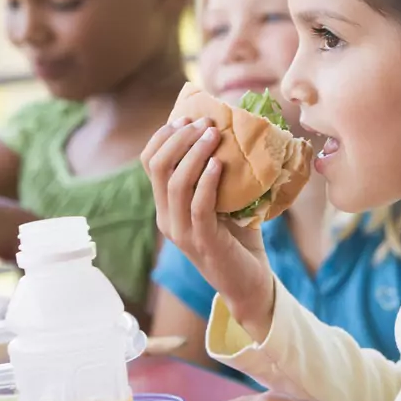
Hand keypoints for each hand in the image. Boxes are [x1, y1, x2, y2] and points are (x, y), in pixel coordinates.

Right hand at [141, 117, 274, 341]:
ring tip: (214, 134)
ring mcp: (182, 232)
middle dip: (179, 138)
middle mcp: (167, 218)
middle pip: (158, 167)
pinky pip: (198, 206)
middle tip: (205, 123)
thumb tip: (233, 129)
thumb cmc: (239, 237)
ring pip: (175, 184)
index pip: (149, 162)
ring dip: (194, 154)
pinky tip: (218, 164)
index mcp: (166, 206)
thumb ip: (220, 172)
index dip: (164, 136)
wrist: (250, 282)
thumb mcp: (225, 199)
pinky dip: (206, 181)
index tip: (186, 117)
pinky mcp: (203, 242)